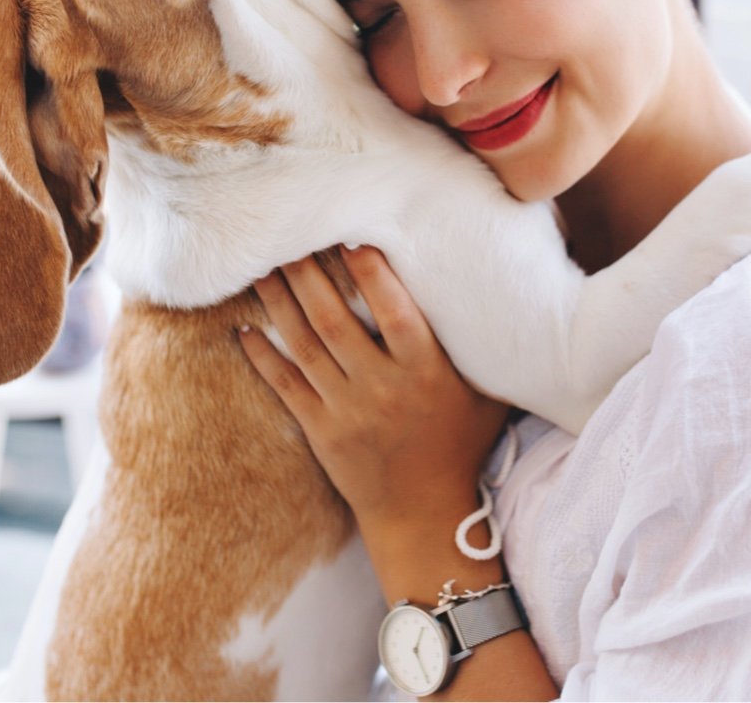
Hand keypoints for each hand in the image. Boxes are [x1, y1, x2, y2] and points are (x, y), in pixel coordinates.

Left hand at [239, 245, 510, 533]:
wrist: (424, 514)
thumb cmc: (461, 445)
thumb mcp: (488, 396)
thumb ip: (485, 351)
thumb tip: (505, 296)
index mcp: (427, 373)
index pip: (395, 314)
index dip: (373, 275)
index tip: (352, 237)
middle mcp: (383, 389)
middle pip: (336, 322)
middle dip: (308, 275)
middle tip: (288, 235)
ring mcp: (347, 410)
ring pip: (304, 346)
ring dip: (280, 303)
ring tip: (261, 266)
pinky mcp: (321, 431)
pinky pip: (285, 386)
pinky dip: (263, 356)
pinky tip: (244, 329)